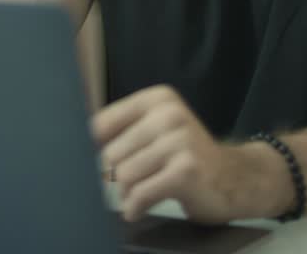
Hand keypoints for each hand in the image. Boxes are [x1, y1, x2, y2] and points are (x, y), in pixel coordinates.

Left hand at [92, 85, 288, 223]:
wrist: (235, 179)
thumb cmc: (186, 158)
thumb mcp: (157, 132)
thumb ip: (121, 132)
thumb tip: (71, 143)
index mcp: (157, 99)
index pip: (101, 124)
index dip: (90, 151)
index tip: (95, 164)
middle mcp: (169, 114)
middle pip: (111, 155)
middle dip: (115, 177)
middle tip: (134, 183)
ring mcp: (180, 141)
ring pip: (124, 176)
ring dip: (128, 194)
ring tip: (144, 192)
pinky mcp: (186, 171)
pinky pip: (140, 194)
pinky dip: (136, 207)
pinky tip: (141, 208)